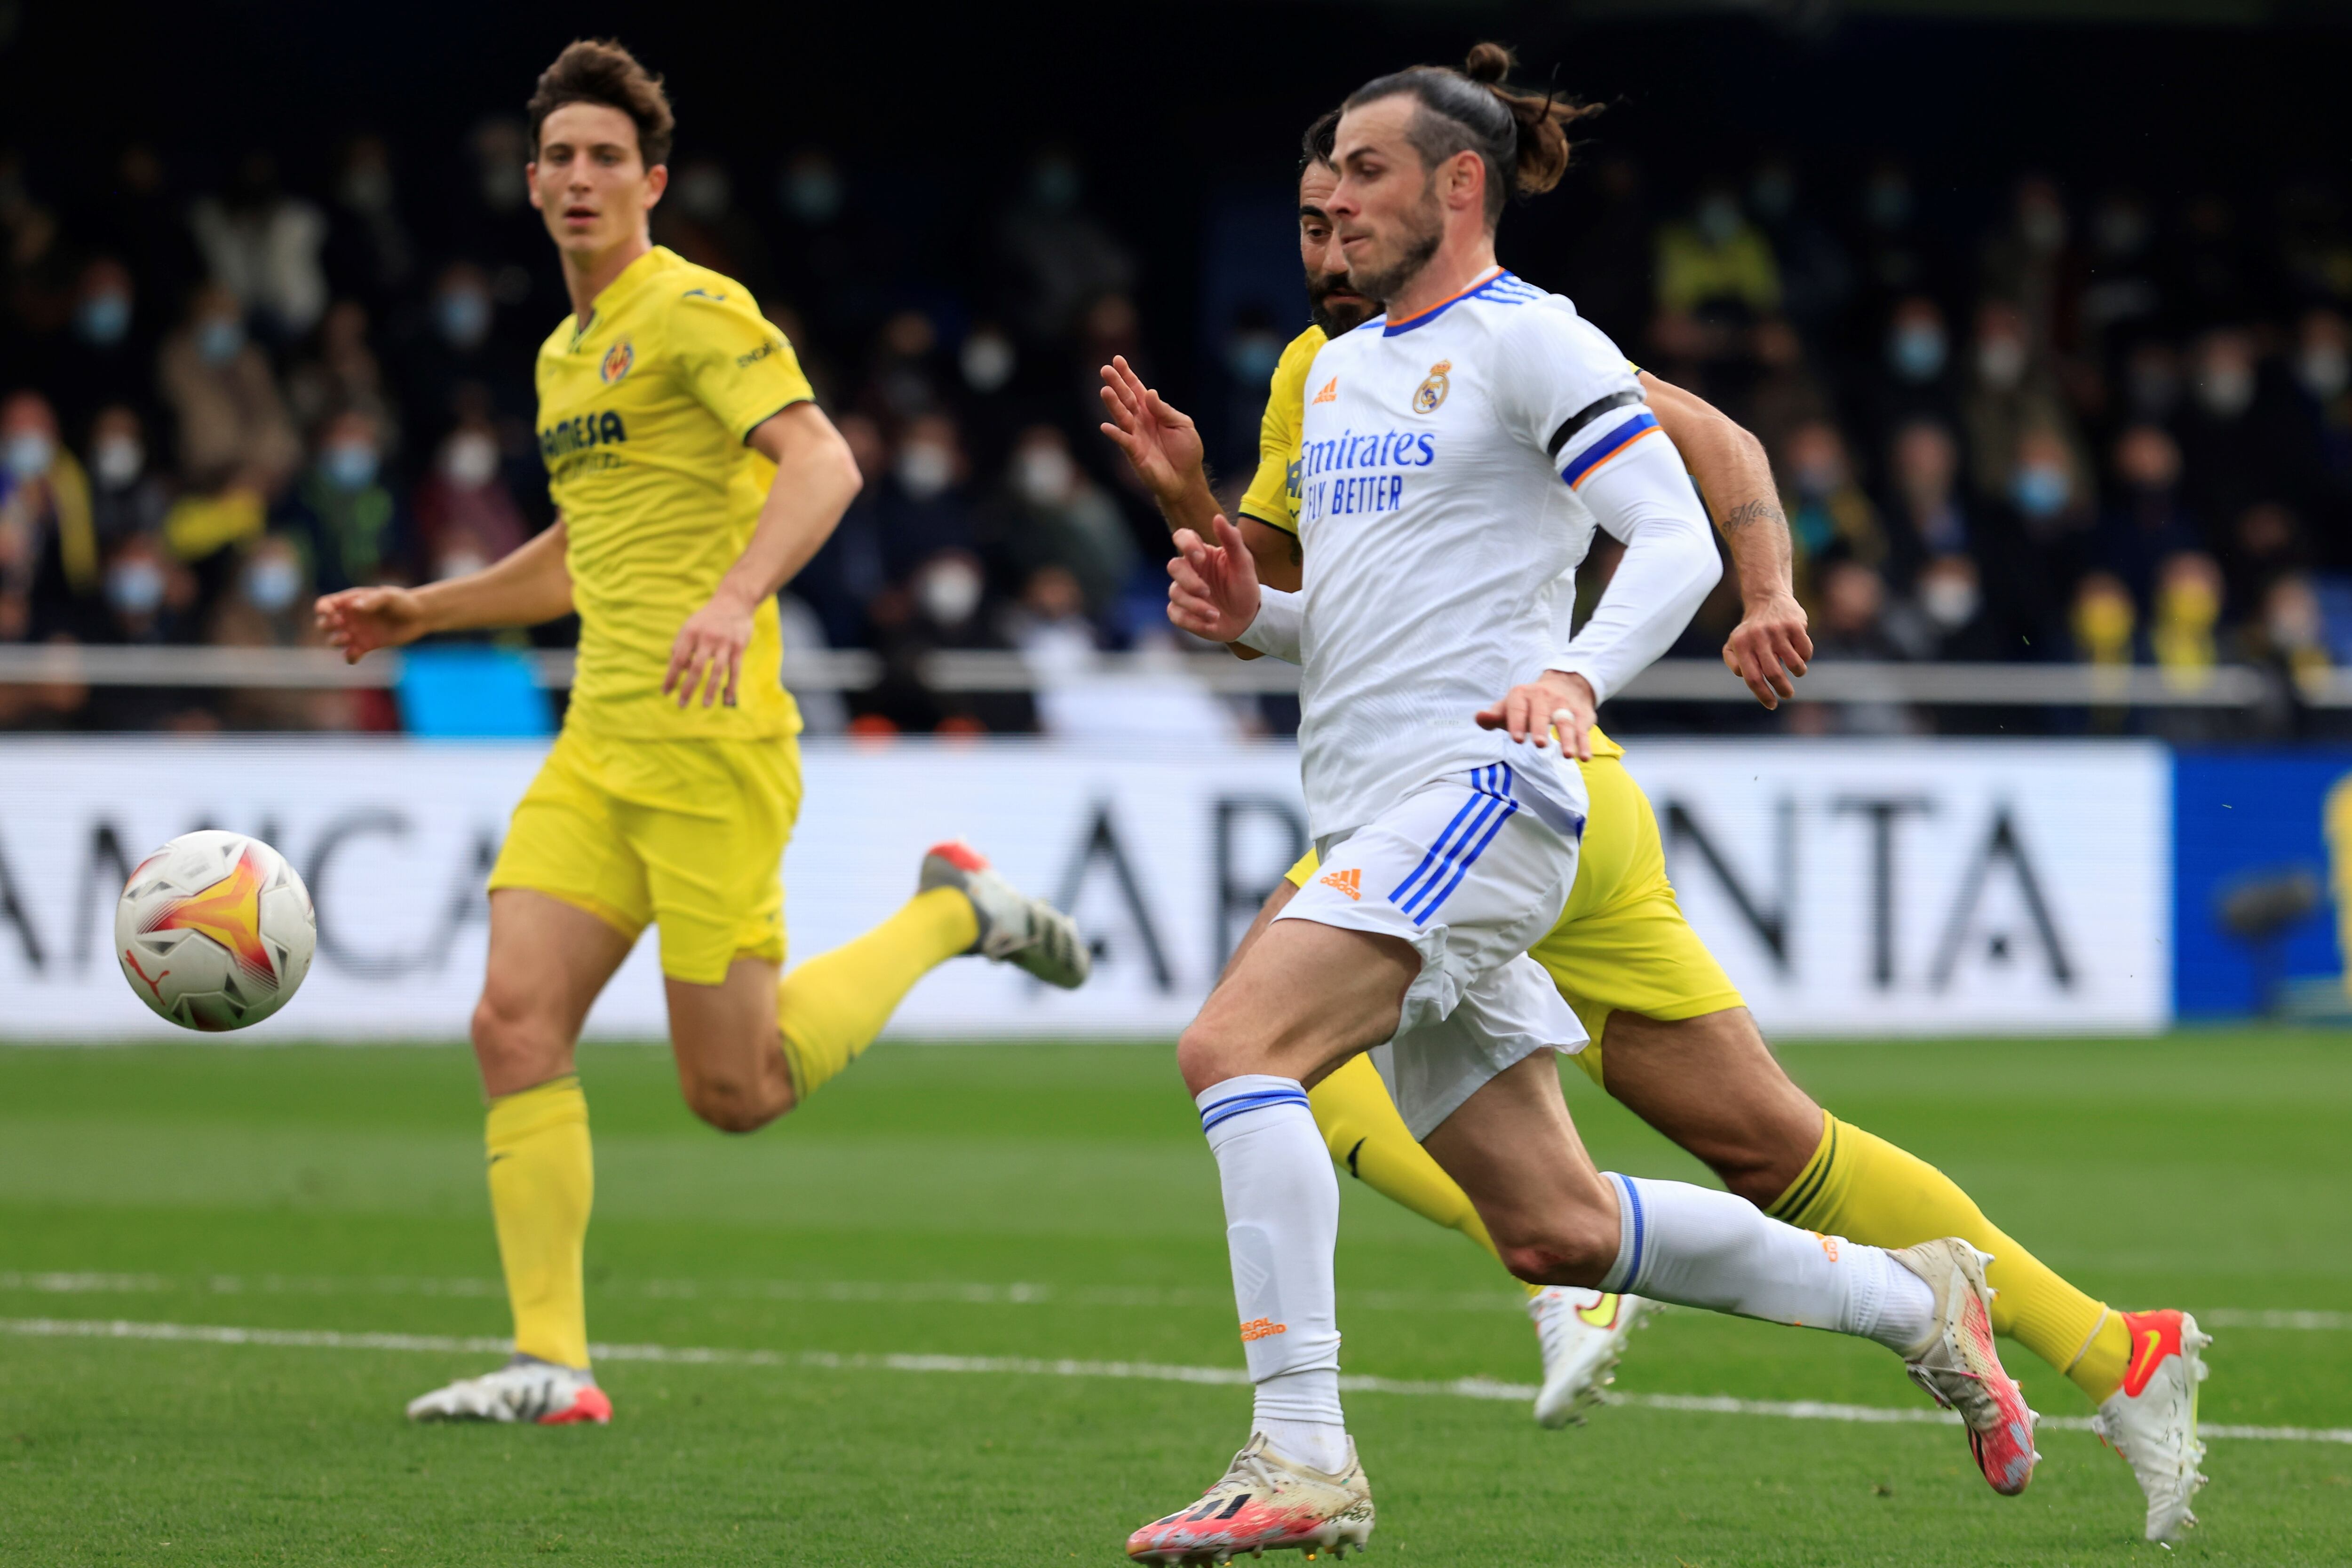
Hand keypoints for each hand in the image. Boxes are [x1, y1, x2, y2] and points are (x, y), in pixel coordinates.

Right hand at [314, 585, 428, 663]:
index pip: (325, 604)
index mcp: (350, 602)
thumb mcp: (388, 597)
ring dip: (336, 641)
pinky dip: (349, 657)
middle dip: (327, 625)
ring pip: (333, 641)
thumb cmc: (402, 601)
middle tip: (343, 624)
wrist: (419, 616)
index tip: (331, 613)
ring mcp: (356, 633)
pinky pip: (350, 656)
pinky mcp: (366, 646)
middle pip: (323, 624)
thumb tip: (353, 607)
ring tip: (350, 637)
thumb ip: (371, 601)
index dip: (322, 609)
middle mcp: (350, 618)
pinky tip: (357, 653)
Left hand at [664, 590, 755, 707]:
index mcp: (690, 632)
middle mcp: (707, 637)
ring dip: (709, 690)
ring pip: (716, 671)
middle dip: (688, 688)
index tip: (665, 692)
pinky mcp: (739, 646)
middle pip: (696, 667)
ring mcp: (725, 642)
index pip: (678, 659)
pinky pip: (735, 670)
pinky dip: (731, 686)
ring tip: (704, 705)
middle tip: (681, 705)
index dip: (671, 677)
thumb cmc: (707, 619)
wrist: (734, 601)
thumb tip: (682, 670)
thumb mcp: (689, 627)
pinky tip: (727, 699)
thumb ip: (681, 647)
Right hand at [1099, 354, 1203, 504]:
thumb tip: (1149, 392)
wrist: (1186, 479)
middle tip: (1105, 370)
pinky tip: (1106, 426)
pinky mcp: (1134, 453)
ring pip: (1122, 416)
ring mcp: (1135, 436)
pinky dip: (1115, 434)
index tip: (1117, 360)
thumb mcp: (1182, 424)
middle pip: (1126, 399)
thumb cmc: (1186, 450)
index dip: (1127, 375)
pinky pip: (1123, 441)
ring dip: (1113, 404)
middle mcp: (1140, 421)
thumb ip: (1164, 410)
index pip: (1137, 389)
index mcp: (1152, 411)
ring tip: (1105, 390)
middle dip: (1116, 384)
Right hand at [1166, 514, 1261, 642]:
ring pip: (1175, 593)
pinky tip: (1209, 623)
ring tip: (1216, 615)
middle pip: (1173, 566)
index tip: (1200, 556)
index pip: (1181, 537)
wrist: (1247, 619)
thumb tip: (1218, 517)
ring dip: (1195, 605)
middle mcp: (1189, 570)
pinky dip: (1192, 620)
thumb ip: (1232, 540)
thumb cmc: (1244, 587)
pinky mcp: (1180, 612)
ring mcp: (1182, 591)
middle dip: (1189, 581)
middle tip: (1206, 591)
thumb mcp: (1244, 563)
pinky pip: (1175, 614)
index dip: (1185, 544)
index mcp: (1201, 554)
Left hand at [1476, 670, 1596, 760]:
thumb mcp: (1509, 706)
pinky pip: (1582, 730)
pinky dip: (1584, 744)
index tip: (1516, 740)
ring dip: (1567, 738)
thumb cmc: (1527, 705)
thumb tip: (1479, 717)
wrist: (1563, 685)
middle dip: (1540, 728)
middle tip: (1539, 744)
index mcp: (1521, 694)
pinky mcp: (1580, 714)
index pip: (1517, 708)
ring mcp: (1564, 705)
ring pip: (1565, 721)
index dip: (1517, 723)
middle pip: (1542, 713)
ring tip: (1567, 755)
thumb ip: (1493, 715)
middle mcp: (1543, 696)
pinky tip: (1584, 757)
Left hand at [1721, 590, 1811, 708]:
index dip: (1763, 695)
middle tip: (1787, 694)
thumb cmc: (1750, 628)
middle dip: (1783, 690)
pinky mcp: (1795, 624)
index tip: (1772, 704)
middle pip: (1774, 674)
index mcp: (1741, 645)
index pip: (1752, 678)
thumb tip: (1743, 677)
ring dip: (1798, 672)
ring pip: (1794, 664)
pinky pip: (1806, 651)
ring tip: (1796, 671)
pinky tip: (1800, 654)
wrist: (1766, 598)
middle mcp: (1758, 637)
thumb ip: (1733, 661)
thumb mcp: (1734, 642)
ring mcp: (1777, 630)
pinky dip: (1805, 657)